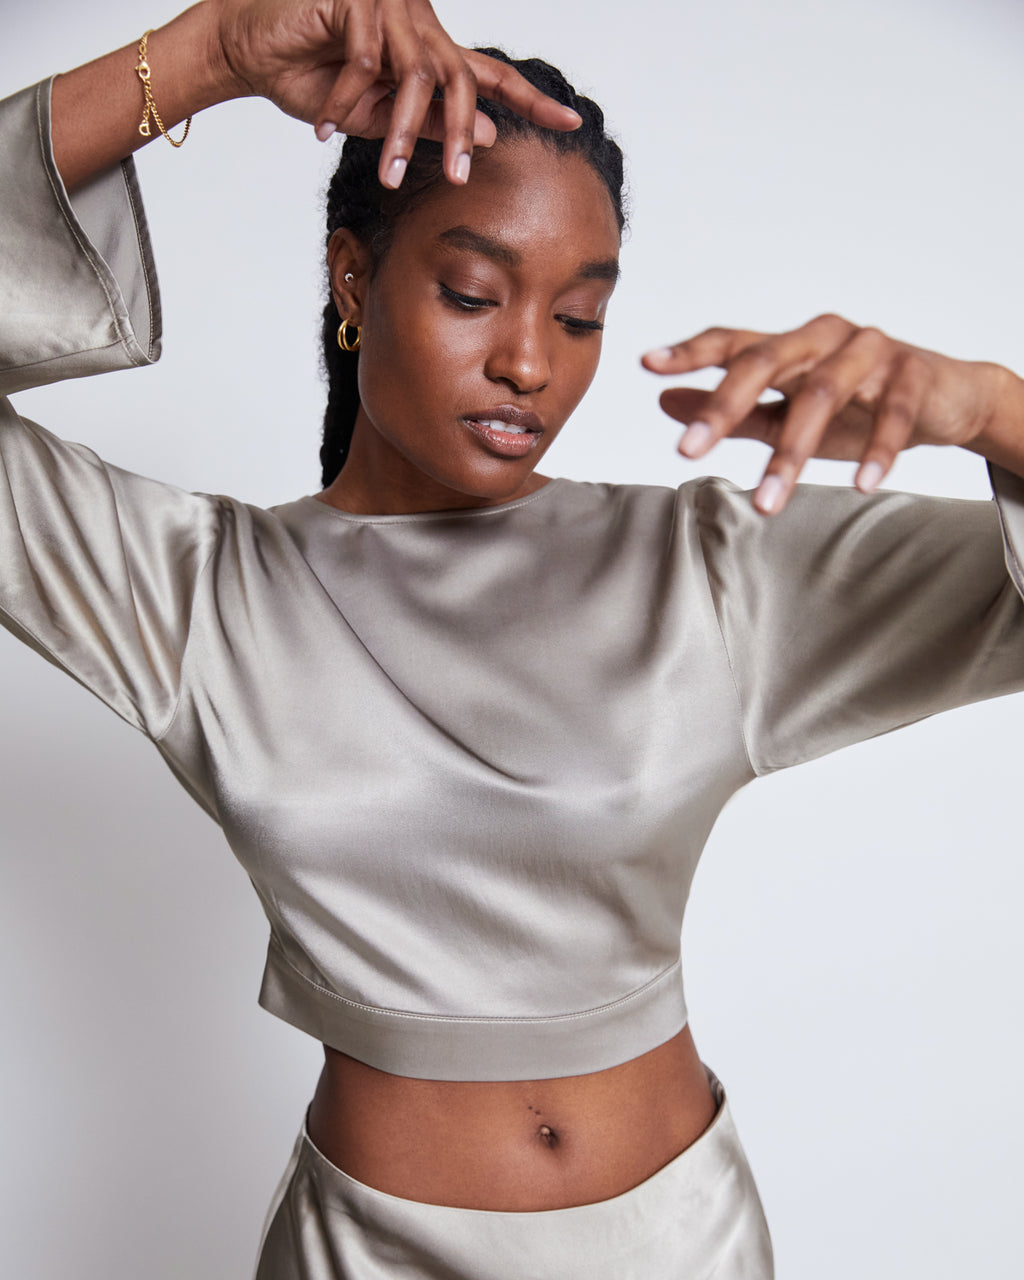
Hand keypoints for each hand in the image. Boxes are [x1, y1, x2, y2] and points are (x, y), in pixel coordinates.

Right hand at [212, 0, 581, 185]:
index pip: (490, 76)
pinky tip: (322, 126)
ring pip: (416, 75)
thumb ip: (429, 124)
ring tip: (389, 174)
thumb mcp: (376, 117)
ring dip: (401, 131)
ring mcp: (390, 8)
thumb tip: (488, 136)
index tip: (572, 121)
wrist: (250, 47)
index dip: (531, 99)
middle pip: (462, 78)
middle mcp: (418, 26)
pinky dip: (345, 101)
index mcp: (428, 53)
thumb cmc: (309, 79)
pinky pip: (365, 59)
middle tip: (463, 177)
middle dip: (462, 132)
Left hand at [642, 314, 1008, 514]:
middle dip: (723, 406)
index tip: (647, 365)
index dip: (691, 352)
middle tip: (687, 451)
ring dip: (792, 453)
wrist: (946, 399)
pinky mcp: (914, 374)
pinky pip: (893, 413)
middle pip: (766, 360)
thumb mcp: (787, 411)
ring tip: (768, 503)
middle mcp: (824, 337)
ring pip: (823, 393)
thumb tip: (664, 401)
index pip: (733, 342)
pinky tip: (864, 485)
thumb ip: (732, 411)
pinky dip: (878, 450)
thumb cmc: (857, 406)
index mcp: (789, 345)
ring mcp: (871, 351)